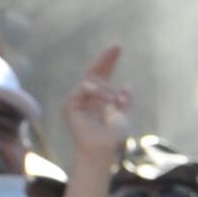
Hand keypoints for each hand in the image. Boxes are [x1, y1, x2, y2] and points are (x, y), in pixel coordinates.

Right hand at [61, 45, 134, 172]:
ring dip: (104, 89)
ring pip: (91, 82)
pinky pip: (81, 91)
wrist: (103, 149)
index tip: (118, 47)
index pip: (104, 74)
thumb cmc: (113, 136)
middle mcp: (88, 96)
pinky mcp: (70, 105)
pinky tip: (105, 101)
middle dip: (105, 59)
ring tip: (112, 101)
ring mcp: (78, 100)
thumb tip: (127, 84)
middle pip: (95, 72)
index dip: (110, 61)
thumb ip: (126, 101)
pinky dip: (93, 93)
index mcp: (100, 97)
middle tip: (116, 47)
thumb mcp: (123, 115)